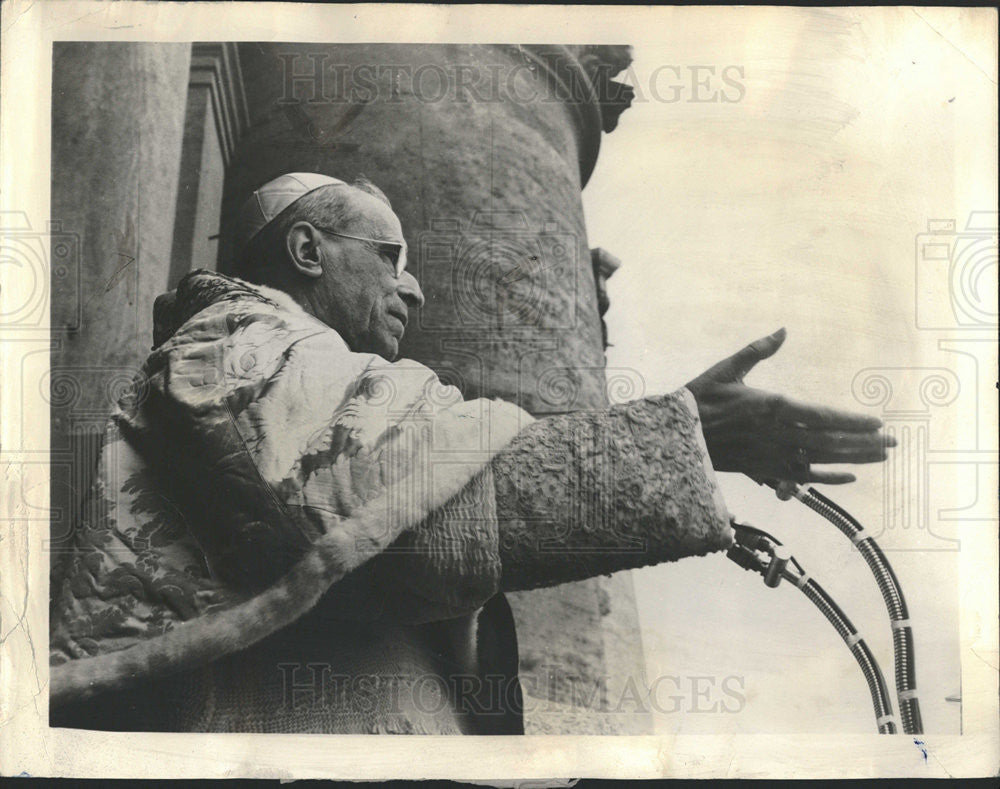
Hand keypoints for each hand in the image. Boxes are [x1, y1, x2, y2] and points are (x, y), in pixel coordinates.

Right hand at [685, 328, 894, 484]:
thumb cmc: (701, 398)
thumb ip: (757, 350)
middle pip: (829, 441)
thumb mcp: (727, 369)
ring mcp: (771, 455)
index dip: (852, 422)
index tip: (877, 422)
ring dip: (853, 459)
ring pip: (821, 460)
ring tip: (880, 457)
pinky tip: (848, 477)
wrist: (676, 435)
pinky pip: (801, 478)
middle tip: (893, 442)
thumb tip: (782, 331)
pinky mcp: (763, 469)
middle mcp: (776, 434)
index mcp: (771, 406)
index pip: (822, 416)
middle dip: (864, 442)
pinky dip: (826, 478)